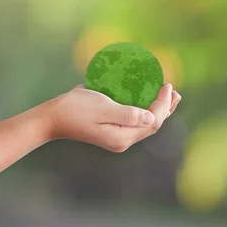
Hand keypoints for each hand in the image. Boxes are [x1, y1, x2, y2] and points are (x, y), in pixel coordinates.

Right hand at [38, 83, 181, 151]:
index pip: (153, 121)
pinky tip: (146, 100)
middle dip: (166, 108)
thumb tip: (152, 118)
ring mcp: (117, 136)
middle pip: (152, 125)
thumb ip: (127, 115)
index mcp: (123, 137)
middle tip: (175, 91)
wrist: (52, 118)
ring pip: (145, 124)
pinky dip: (145, 110)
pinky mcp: (112, 130)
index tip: (168, 85)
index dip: (164, 104)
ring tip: (168, 96)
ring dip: (158, 110)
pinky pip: (135, 121)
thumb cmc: (75, 109)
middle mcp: (123, 140)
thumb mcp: (102, 109)